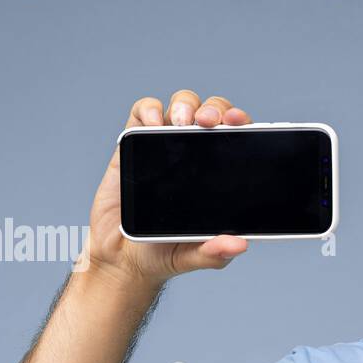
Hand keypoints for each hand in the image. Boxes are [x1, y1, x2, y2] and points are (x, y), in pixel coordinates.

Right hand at [81, 90, 254, 289]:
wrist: (122, 257)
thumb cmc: (164, 253)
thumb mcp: (195, 255)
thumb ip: (216, 252)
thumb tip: (240, 245)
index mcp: (217, 175)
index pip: (237, 138)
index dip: (240, 123)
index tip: (237, 123)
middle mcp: (195, 155)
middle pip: (211, 113)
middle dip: (214, 109)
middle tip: (207, 122)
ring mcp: (164, 147)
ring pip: (182, 106)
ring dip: (185, 105)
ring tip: (182, 122)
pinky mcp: (134, 144)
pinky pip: (143, 113)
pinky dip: (149, 109)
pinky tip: (152, 122)